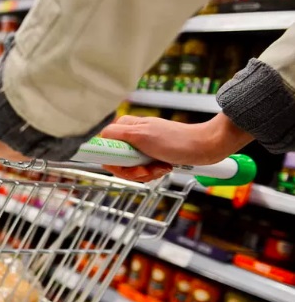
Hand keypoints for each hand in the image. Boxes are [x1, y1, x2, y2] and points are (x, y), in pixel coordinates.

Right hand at [99, 114, 253, 182]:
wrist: (205, 147)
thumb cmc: (177, 141)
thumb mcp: (142, 135)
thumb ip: (117, 135)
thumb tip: (97, 137)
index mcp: (124, 128)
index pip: (103, 148)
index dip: (112, 161)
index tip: (124, 166)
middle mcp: (130, 137)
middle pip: (116, 162)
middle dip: (132, 171)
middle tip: (146, 169)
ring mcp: (141, 148)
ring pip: (130, 169)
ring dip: (145, 173)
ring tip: (160, 167)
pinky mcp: (151, 157)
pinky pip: (143, 171)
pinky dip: (153, 173)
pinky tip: (164, 168)